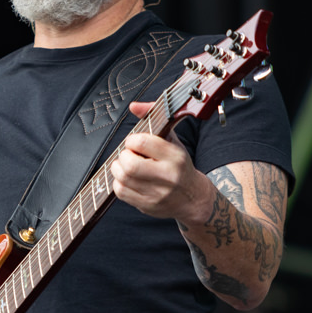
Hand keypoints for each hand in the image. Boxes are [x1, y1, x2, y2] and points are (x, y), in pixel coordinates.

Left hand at [110, 100, 216, 223]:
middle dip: (123, 156)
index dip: (132, 140)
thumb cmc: (179, 165)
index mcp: (176, 156)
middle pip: (130, 164)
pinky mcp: (148, 206)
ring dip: (118, 169)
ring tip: (127, 166)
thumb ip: (153, 118)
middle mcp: (168, 176)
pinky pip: (121, 192)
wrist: (193, 198)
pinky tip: (128, 179)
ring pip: (123, 179)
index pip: (142, 142)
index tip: (135, 142)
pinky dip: (119, 183)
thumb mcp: (172, 140)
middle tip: (129, 155)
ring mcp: (158, 194)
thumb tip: (133, 106)